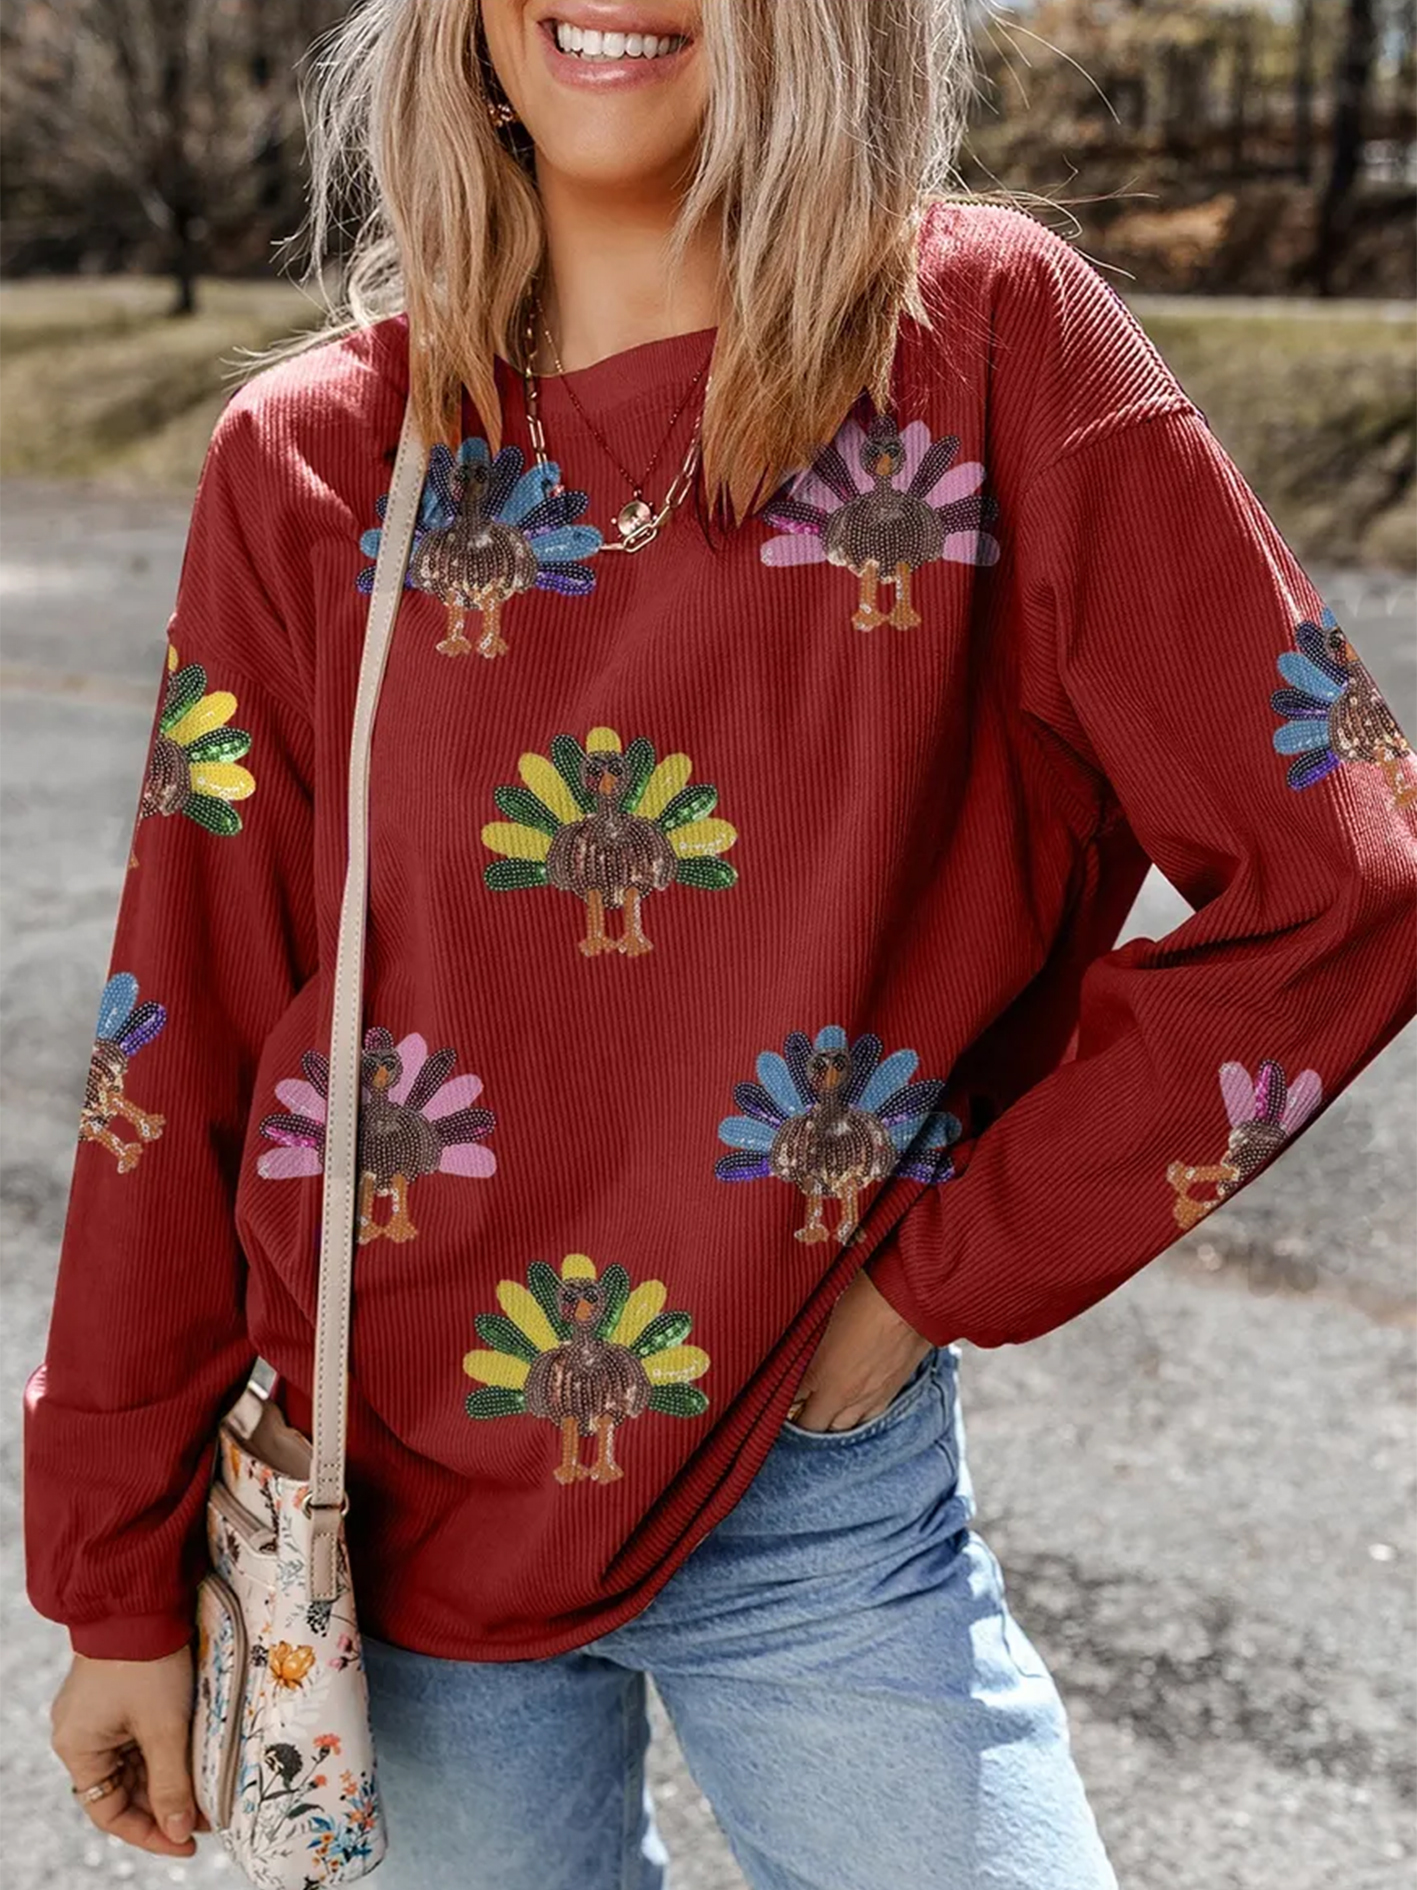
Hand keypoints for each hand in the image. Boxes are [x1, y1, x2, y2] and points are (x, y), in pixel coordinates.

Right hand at [51, 1646, 207, 1856]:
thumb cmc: (146, 1663)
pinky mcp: (119, 1693)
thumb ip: (171, 1784)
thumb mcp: (163, 1729)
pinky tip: (196, 1756)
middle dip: (166, 1803)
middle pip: (124, 1787)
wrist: (141, 1600)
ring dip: (169, 1775)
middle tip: (208, 1814)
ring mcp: (99, 1712)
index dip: (149, 1832)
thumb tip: (179, 1832)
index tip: (187, 1841)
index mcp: (78, 1748)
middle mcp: (81, 1734)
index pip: (110, 1811)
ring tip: (208, 1789)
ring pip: (136, 1761)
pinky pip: (140, 1735)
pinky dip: (166, 1748)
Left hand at [786, 1269, 931, 1431]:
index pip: (786, 1402)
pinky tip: (846, 1407)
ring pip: (839, 1428)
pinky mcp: (889, 1394)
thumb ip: (801, 1337)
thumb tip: (787, 1345)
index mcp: (819, 1374)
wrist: (913, 1297)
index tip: (769, 1393)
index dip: (775, 1398)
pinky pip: (866, 1419)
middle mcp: (842, 1394)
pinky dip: (852, 1417)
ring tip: (815, 1410)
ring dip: (825, 1422)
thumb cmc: (865, 1293)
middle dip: (798, 1419)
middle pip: (811, 1426)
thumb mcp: (821, 1310)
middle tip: (788, 1408)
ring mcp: (868, 1398)